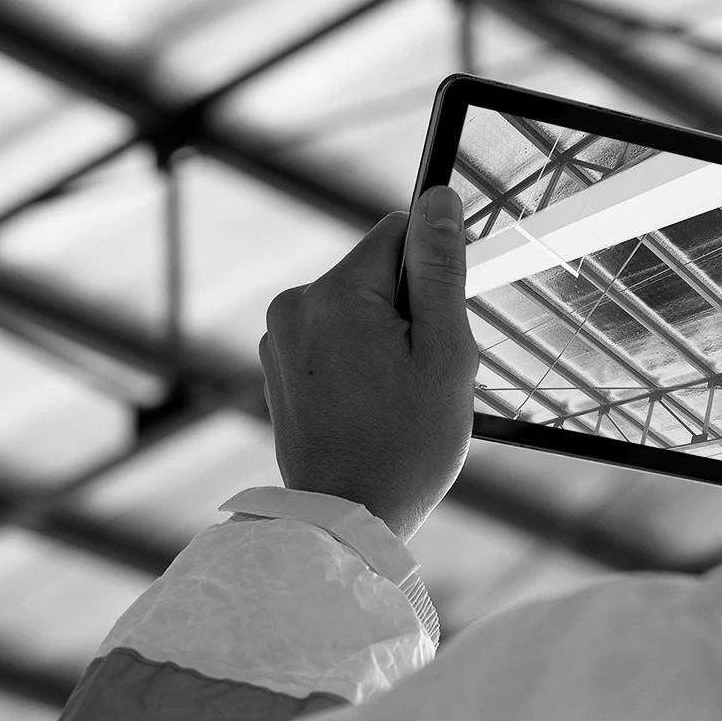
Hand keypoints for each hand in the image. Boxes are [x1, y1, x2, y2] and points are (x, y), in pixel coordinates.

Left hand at [258, 185, 476, 538]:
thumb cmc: (405, 446)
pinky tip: (367, 408)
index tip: (439, 325)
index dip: (433, 274)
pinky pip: (331, 339)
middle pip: (376, 273)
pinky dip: (356, 362)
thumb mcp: (444, 352)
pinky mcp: (277, 367)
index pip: (399, 233)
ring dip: (382, 338)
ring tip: (393, 398)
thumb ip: (440, 268)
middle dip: (408, 311)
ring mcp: (279, 338)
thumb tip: (438, 199)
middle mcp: (295, 305)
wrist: (346, 521)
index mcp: (335, 293)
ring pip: (355, 307)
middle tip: (419, 375)